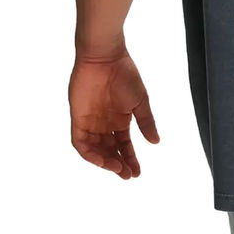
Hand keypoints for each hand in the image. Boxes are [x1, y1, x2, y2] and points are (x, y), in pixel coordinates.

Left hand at [69, 51, 159, 178]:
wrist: (105, 58)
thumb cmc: (125, 75)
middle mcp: (105, 125)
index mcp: (121, 120)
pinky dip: (89, 153)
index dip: (130, 159)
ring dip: (105, 161)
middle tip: (126, 175)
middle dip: (118, 165)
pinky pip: (81, 142)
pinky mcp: (78, 119)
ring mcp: (91, 123)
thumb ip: (146, 122)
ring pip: (95, 150)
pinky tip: (100, 159)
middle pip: (110, 151)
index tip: (136, 173)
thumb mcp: (140, 101)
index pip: (124, 145)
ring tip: (116, 168)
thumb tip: (155, 142)